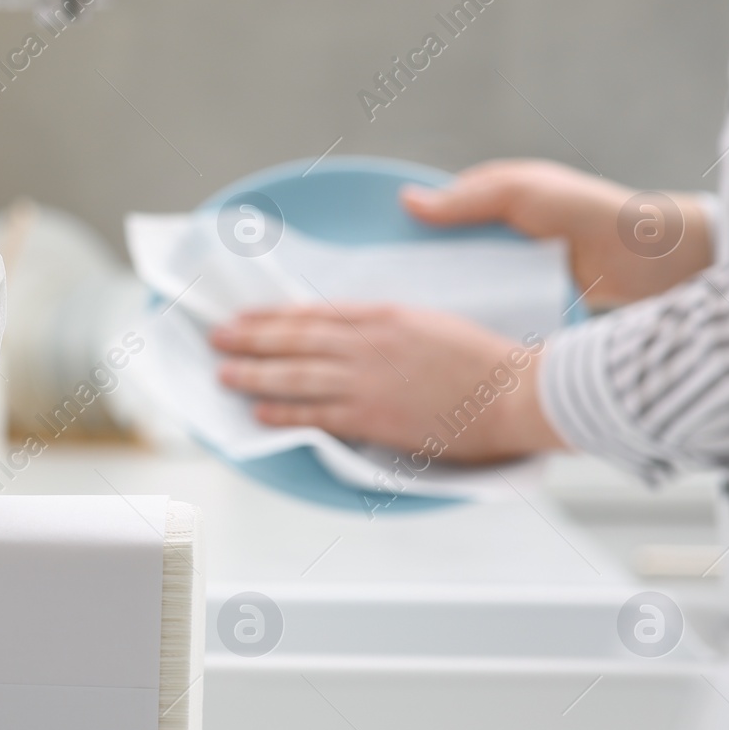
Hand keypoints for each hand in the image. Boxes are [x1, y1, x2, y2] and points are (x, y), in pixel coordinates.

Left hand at [211, 302, 565, 464]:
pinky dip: (283, 411)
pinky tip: (259, 410)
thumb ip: (384, 325)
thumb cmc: (480, 359)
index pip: (312, 313)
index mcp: (382, 315)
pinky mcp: (373, 416)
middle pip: (294, 339)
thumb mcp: (428, 322)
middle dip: (249, 339)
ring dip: (254, 373)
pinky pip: (316, 413)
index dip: (271, 316)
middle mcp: (367, 344)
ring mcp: (367, 381)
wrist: (512, 392)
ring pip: (295, 375)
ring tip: (224, 373)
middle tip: (217, 338)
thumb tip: (349, 329)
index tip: (245, 317)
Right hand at [399, 159, 710, 309]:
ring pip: (459, 287)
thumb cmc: (589, 213)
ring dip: (438, 302)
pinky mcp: (527, 302)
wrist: (650, 260)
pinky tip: (446, 339)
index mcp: (491, 202)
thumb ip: (469, 197)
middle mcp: (496, 237)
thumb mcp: (524, 193)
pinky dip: (467, 321)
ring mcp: (512, 271)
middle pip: (439, 256)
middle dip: (413, 275)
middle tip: (378, 301)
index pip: (431, 217)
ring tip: (401, 326)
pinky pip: (486, 310)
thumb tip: (407, 202)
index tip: (369, 259)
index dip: (400, 235)